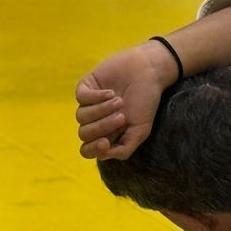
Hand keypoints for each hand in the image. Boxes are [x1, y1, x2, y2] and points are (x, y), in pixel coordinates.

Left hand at [76, 42, 174, 159]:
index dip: (93, 149)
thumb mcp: (141, 131)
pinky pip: (81, 98)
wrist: (148, 73)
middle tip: (122, 116)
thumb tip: (103, 156)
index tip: (105, 142)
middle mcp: (96, 120)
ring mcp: (89, 104)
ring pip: (82, 116)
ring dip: (102, 110)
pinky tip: (111, 92)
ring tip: (120, 101)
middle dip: (103, 126)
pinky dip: (96, 97)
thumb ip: (125, 148)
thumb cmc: (146, 102)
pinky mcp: (86, 86)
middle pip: (85, 133)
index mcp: (108, 134)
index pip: (88, 149)